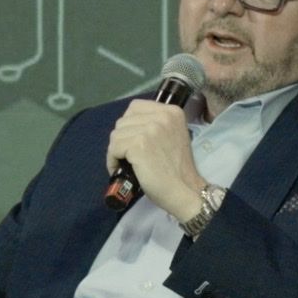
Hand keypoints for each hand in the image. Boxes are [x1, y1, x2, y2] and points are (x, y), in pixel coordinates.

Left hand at [105, 98, 203, 222]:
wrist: (184, 190)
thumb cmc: (177, 169)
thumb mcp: (173, 136)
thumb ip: (156, 126)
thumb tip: (130, 127)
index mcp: (172, 111)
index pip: (135, 107)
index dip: (129, 125)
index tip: (132, 141)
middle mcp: (162, 116)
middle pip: (123, 121)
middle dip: (121, 139)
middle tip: (127, 156)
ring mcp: (150, 129)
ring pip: (116, 135)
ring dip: (115, 151)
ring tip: (124, 164)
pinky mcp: (139, 144)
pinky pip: (114, 148)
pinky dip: (112, 160)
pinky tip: (120, 169)